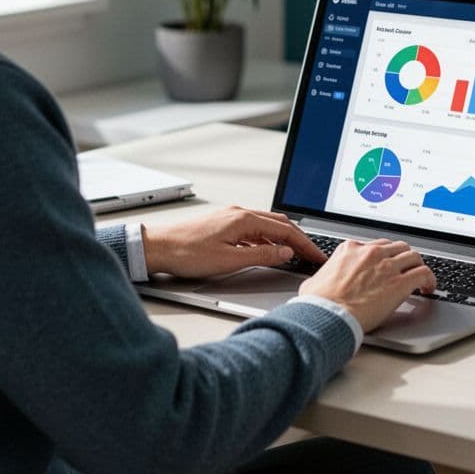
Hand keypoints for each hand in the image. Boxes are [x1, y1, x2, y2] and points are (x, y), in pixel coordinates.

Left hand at [142, 206, 325, 278]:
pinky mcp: (222, 224)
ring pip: (266, 225)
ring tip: (295, 255)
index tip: (317, 256)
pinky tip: (267, 251)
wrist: (157, 247)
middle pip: (279, 224)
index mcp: (244, 219)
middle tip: (312, 255)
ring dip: (283, 239)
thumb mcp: (230, 260)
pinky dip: (267, 240)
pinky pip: (253, 229)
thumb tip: (285, 254)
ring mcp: (230, 217)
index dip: (305, 244)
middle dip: (299, 239)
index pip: (286, 230)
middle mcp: (239, 213)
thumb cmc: (187, 253)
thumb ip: (262, 256)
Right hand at [298, 239, 436, 332]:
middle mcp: (370, 253)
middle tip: (406, 269)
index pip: (376, 245)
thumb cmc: (318, 303)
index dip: (384, 256)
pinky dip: (429, 279)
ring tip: (420, 277)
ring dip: (417, 266)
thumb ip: (325, 275)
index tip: (387, 264)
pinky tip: (428, 287)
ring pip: (413, 256)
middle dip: (403, 257)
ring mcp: (386, 266)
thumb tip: (320, 282)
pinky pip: (423, 273)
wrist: (327, 315)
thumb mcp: (316, 280)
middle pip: (397, 247)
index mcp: (351, 249)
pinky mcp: (399, 283)